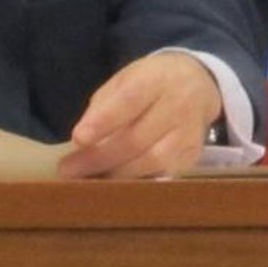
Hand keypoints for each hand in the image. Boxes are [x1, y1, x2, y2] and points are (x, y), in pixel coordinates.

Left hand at [57, 51, 221, 180]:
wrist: (198, 84)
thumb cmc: (151, 82)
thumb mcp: (125, 79)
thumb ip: (103, 106)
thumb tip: (82, 140)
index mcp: (157, 79)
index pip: (130, 100)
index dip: (104, 121)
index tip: (78, 138)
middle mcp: (177, 105)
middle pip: (137, 138)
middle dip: (99, 157)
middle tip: (68, 170)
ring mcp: (188, 133)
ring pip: (152, 161)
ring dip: (116, 175)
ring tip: (88, 181)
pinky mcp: (192, 155)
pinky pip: (163, 175)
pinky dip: (137, 183)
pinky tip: (115, 187)